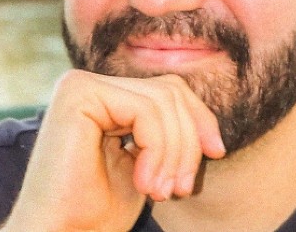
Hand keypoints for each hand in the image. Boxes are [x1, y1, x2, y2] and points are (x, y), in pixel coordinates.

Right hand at [0, 69, 225, 231]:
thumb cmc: (97, 212)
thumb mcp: (147, 163)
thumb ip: (167, 130)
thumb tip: (207, 118)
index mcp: (104, 96)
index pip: (169, 89)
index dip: (199, 118)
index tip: (217, 153)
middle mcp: (89, 83)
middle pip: (169, 91)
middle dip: (188, 141)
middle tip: (182, 188)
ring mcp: (81, 85)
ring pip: (162, 101)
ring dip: (174, 153)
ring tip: (162, 192)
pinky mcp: (79, 95)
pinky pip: (145, 111)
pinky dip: (158, 150)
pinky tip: (145, 184)